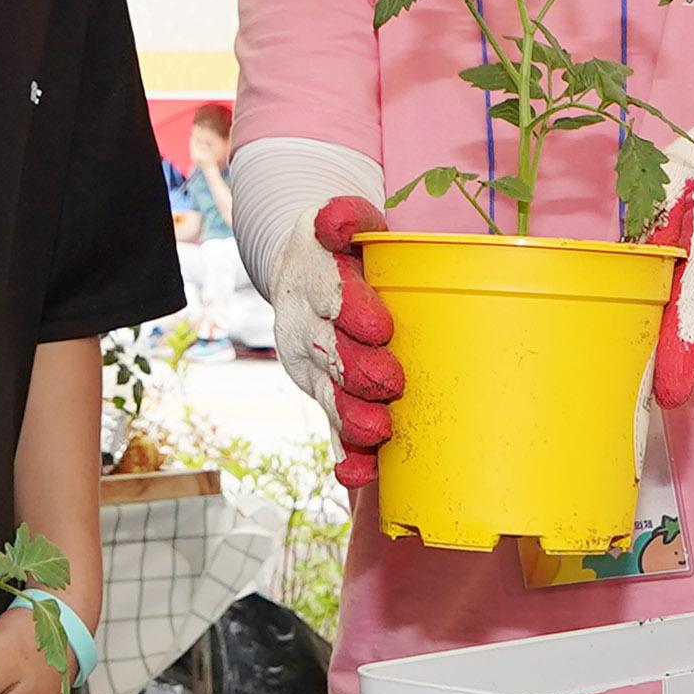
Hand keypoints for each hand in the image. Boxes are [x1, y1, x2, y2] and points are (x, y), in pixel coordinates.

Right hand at [272, 194, 399, 492]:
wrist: (304, 269)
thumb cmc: (346, 248)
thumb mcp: (345, 224)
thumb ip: (346, 219)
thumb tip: (338, 220)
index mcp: (313, 278)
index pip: (328, 293)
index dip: (351, 310)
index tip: (378, 326)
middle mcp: (304, 324)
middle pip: (328, 351)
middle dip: (357, 371)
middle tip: (390, 385)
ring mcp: (309, 363)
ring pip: (327, 393)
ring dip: (351, 416)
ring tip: (377, 433)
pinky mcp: (318, 392)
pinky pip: (329, 426)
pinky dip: (344, 455)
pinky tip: (356, 474)